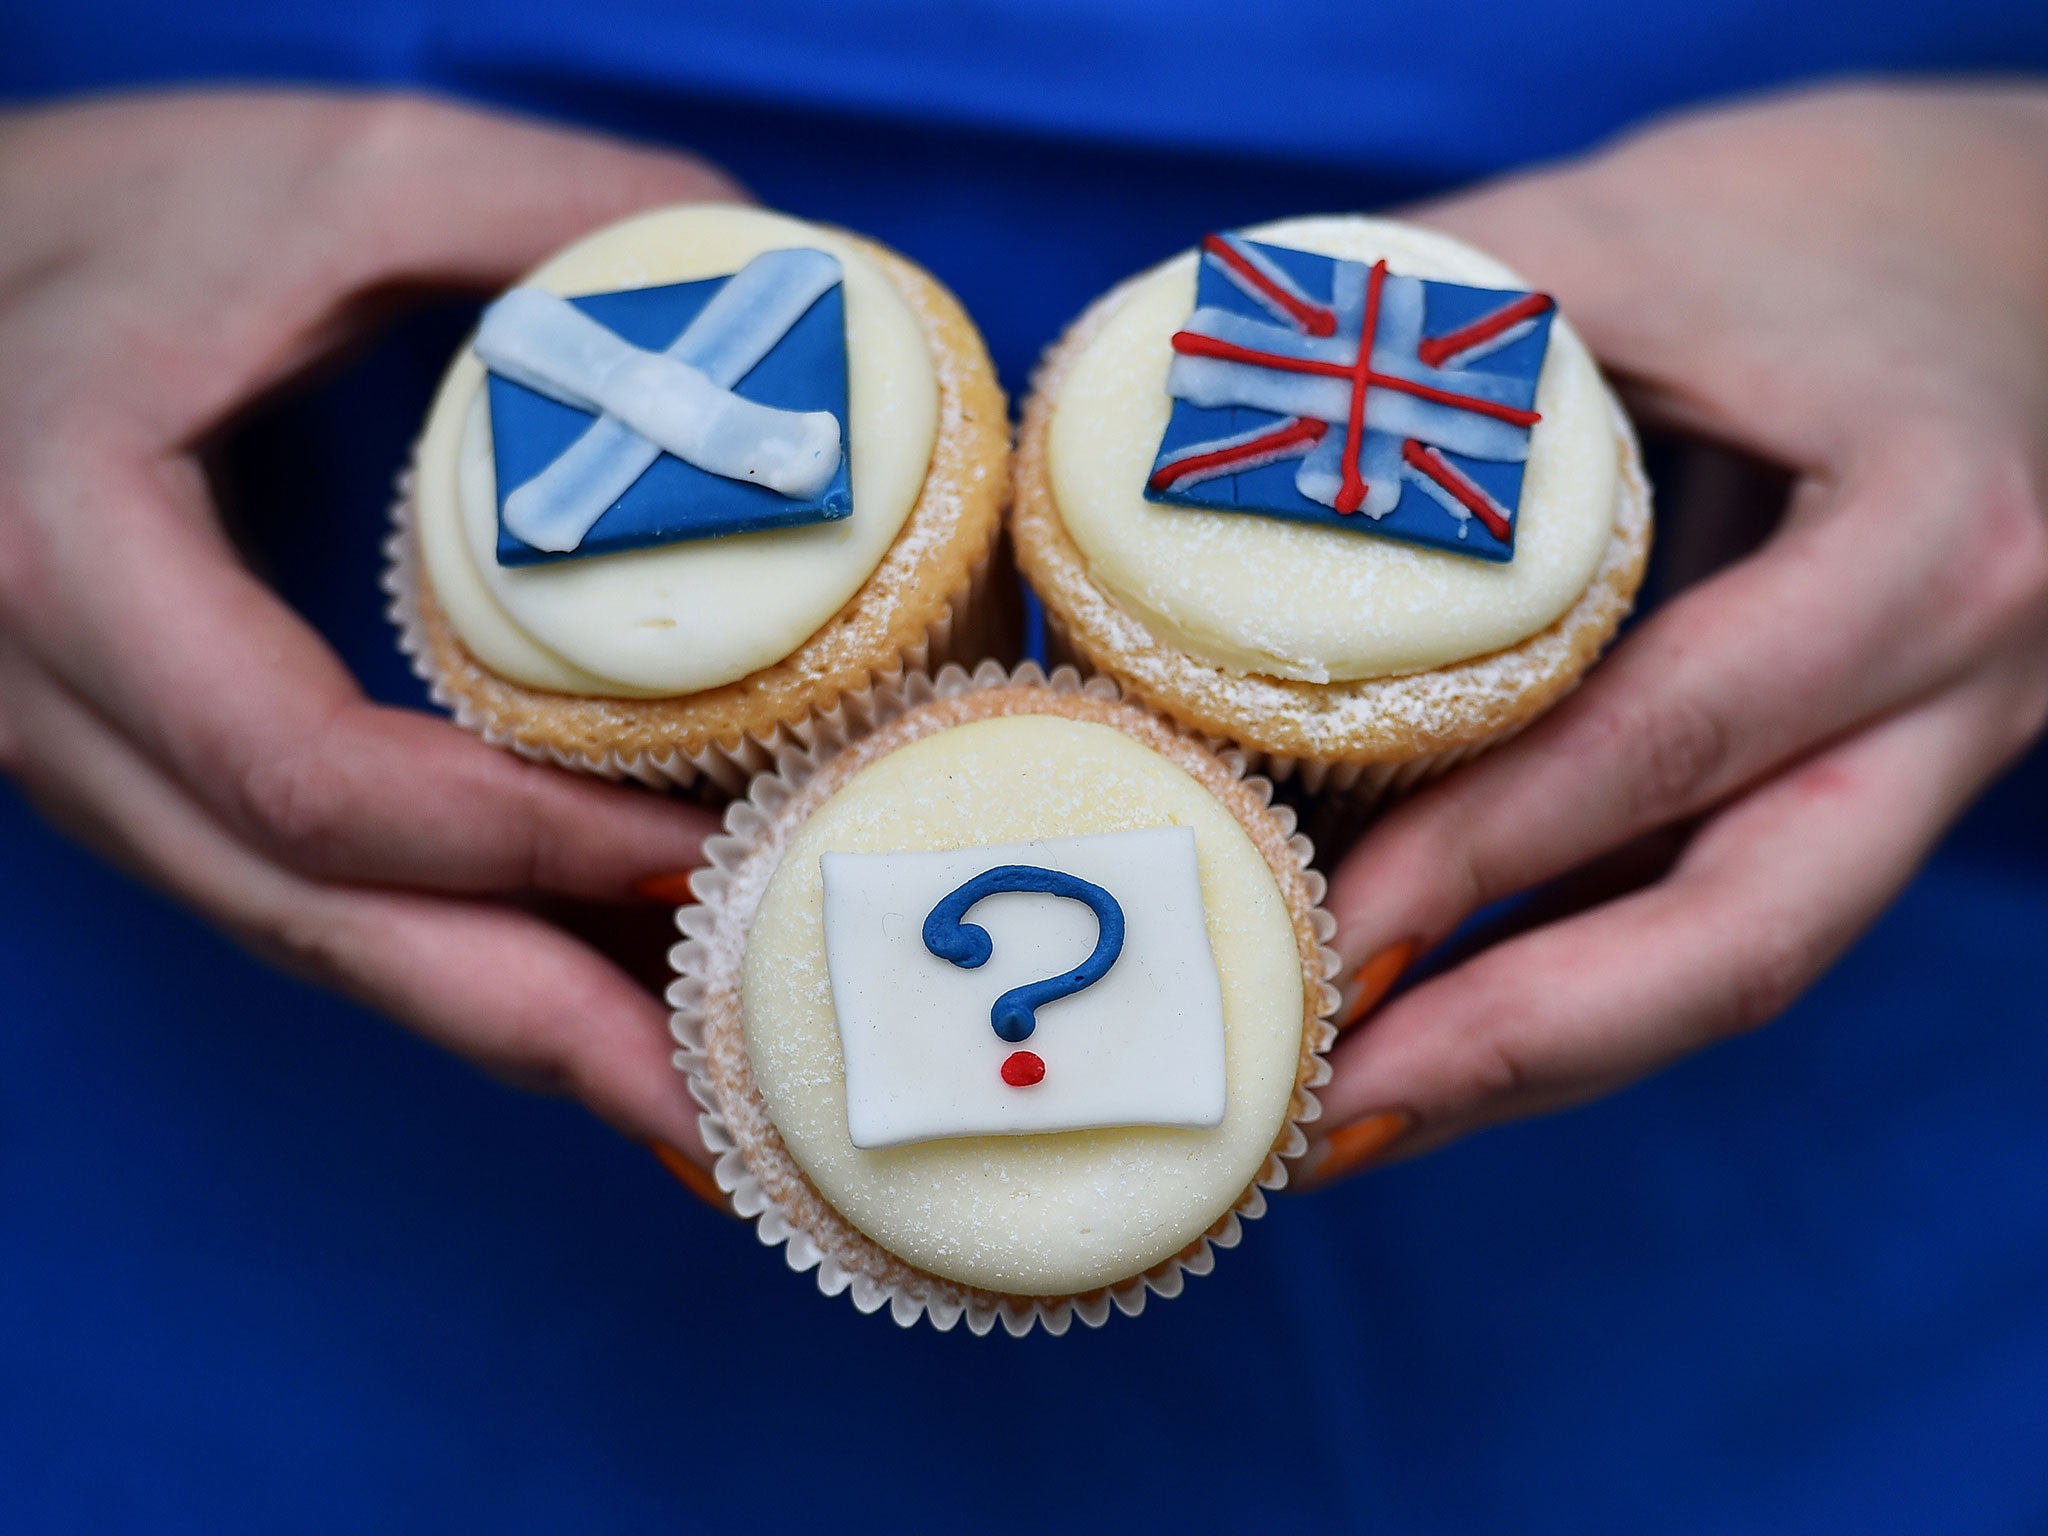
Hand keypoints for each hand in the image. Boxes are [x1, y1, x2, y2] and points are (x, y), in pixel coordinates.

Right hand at [0, 92, 742, 1184]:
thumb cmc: (115, 206)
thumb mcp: (342, 172)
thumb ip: (567, 221)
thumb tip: (797, 313)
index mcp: (73, 561)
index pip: (311, 780)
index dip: (524, 842)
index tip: (710, 850)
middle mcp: (55, 708)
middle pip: (318, 929)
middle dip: (542, 1038)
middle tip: (730, 1132)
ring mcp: (89, 760)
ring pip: (314, 937)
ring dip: (515, 1018)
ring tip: (700, 1091)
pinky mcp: (146, 767)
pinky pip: (311, 893)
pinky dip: (460, 948)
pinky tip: (594, 977)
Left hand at [1305, 83, 2047, 1183]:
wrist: (1999, 248)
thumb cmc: (1799, 227)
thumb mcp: (1617, 237)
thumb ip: (1418, 344)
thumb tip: (1161, 468)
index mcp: (1924, 546)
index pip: (1676, 737)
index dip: (1487, 856)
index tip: (1319, 940)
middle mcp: (1957, 693)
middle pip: (1744, 943)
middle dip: (1518, 1053)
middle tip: (1319, 1127)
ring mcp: (1920, 761)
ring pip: (1729, 961)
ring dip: (1530, 1060)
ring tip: (1341, 1125)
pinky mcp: (1854, 782)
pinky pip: (1710, 911)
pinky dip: (1566, 983)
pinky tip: (1424, 1029)